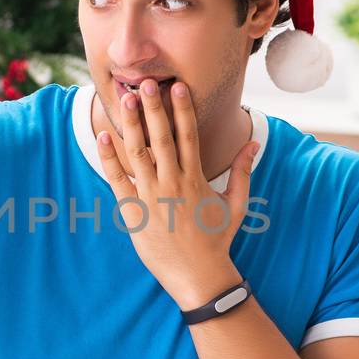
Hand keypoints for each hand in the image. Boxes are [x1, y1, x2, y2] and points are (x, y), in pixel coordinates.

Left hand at [96, 80, 259, 310]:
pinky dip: (110, 158)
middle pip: (162, 138)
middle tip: (145, 82)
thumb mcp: (237, 204)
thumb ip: (243, 171)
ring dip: (131, 125)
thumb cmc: (217, 240)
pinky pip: (118, 180)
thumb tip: (254, 143)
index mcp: (196, 179)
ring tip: (125, 100)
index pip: (188, 135)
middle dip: (153, 108)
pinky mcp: (134, 212)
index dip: (182, 109)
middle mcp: (173, 183)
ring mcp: (152, 197)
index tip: (176, 86)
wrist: (198, 276)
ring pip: (139, 153)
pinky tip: (103, 137)